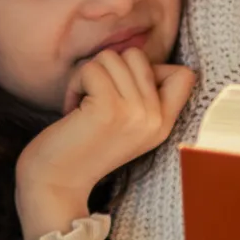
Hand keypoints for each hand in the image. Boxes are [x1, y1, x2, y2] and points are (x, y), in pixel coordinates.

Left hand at [15, 50, 195, 239]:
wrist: (55, 184)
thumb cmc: (83, 147)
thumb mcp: (127, 125)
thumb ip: (144, 96)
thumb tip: (142, 58)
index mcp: (164, 125)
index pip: (185, 74)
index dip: (151, 69)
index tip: (124, 91)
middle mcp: (155, 119)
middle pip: (138, 55)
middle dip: (108, 69)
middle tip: (94, 98)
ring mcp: (135, 113)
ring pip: (112, 57)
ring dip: (88, 75)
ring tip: (82, 104)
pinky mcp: (108, 108)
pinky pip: (91, 68)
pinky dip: (74, 82)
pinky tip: (71, 107)